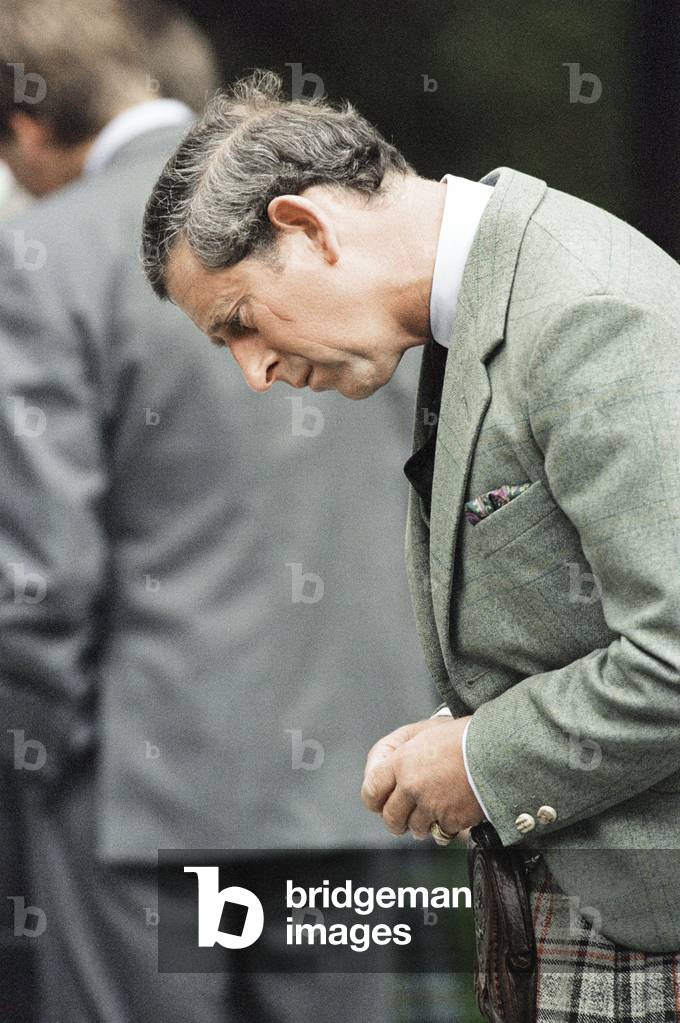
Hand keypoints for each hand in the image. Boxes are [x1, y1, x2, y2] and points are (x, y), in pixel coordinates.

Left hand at [360, 715, 484, 838]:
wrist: (499, 749)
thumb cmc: (465, 735)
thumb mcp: (427, 731)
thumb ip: (404, 750)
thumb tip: (390, 767)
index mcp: (401, 762)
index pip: (371, 790)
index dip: (374, 800)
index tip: (379, 803)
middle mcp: (411, 786)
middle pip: (391, 817)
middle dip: (396, 821)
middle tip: (403, 819)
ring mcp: (431, 805)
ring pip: (415, 828)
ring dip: (422, 824)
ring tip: (433, 812)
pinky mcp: (451, 819)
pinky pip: (441, 831)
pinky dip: (446, 826)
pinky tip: (454, 811)